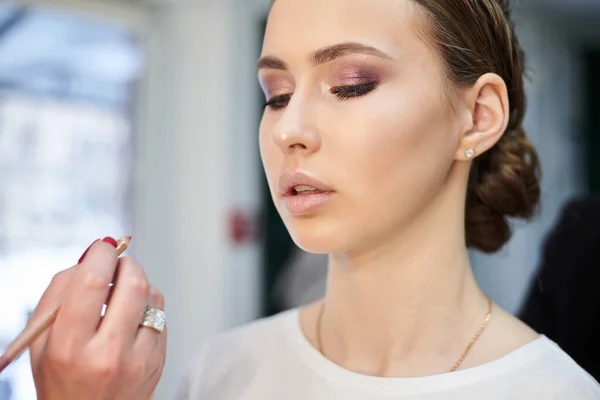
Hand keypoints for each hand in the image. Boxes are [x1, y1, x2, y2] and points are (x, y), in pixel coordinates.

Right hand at [28, 238, 166, 399]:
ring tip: (121, 295)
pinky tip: (130, 319)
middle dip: (126, 263)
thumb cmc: (60, 375)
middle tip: (116, 264)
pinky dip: (147, 306)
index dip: (101, 254)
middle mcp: (109, 354)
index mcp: (71, 348)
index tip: (103, 246)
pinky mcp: (159, 362)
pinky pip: (161, 316)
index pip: (92, 283)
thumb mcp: (43, 339)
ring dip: (139, 283)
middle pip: (133, 283)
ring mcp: (140, 360)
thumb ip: (60, 291)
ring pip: (153, 296)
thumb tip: (94, 253)